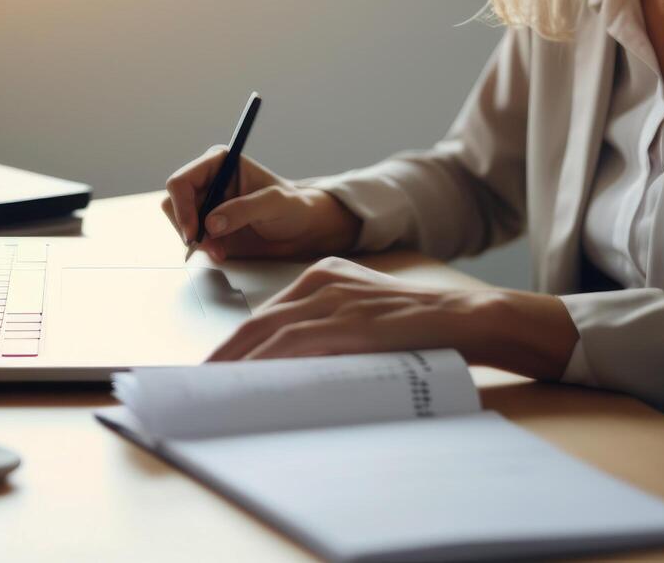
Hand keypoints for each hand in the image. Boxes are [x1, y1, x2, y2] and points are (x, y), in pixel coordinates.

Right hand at [160, 147, 361, 262]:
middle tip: (210, 245)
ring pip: (178, 222)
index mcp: (218, 163)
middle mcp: (207, 181)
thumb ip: (244, 210)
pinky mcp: (208, 225)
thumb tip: (211, 223)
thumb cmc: (294, 208)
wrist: (301, 229)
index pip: (182, 181)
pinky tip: (221, 253)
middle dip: (188, 227)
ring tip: (221, 251)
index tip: (194, 232)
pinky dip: (202, 249)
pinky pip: (190, 238)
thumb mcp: (275, 204)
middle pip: (173, 203)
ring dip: (196, 241)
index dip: (181, 207)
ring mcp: (206, 204)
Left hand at [207, 256, 494, 361]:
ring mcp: (332, 295)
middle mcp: (322, 278)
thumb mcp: (365, 323)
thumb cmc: (419, 329)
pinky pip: (292, 342)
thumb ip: (329, 334)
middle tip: (199, 385)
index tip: (217, 368)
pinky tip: (247, 381)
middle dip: (225, 354)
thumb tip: (290, 372)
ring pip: (267, 330)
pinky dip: (264, 363)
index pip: (267, 312)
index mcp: (324, 274)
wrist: (464, 318)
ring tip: (212, 390)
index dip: (237, 343)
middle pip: (257, 320)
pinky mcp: (344, 318)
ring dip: (235, 363)